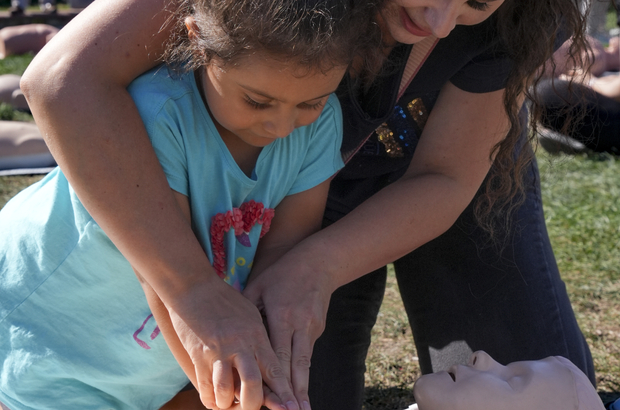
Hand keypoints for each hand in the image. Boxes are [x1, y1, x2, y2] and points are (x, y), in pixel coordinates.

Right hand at [167, 276, 299, 409]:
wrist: (193, 286)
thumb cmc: (224, 299)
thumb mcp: (251, 314)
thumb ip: (260, 338)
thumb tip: (269, 359)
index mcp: (256, 335)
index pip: (274, 369)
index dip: (283, 392)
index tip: (292, 408)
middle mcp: (239, 345)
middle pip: (253, 384)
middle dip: (254, 404)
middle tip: (253, 409)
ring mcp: (217, 351)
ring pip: (226, 391)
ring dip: (228, 404)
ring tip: (230, 404)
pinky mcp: (198, 355)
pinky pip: (205, 387)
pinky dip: (211, 398)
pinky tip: (214, 399)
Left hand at [243, 253, 334, 409]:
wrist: (318, 262)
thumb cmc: (282, 273)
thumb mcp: (258, 286)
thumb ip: (245, 310)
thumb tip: (225, 330)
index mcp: (280, 314)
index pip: (277, 352)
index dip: (275, 378)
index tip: (275, 397)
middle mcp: (298, 324)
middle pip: (295, 364)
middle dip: (294, 392)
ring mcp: (311, 327)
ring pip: (305, 363)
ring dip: (302, 388)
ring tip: (302, 409)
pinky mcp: (317, 328)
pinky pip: (307, 354)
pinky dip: (303, 373)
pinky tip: (301, 390)